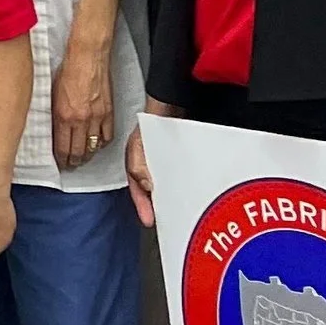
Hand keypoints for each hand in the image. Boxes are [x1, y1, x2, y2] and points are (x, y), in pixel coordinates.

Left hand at [50, 35, 115, 172]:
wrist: (87, 57)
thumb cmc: (68, 70)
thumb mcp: (53, 94)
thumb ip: (55, 115)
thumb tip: (56, 131)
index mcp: (64, 116)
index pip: (63, 148)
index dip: (62, 159)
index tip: (61, 163)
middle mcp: (81, 120)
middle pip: (78, 151)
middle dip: (74, 161)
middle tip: (71, 164)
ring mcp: (97, 118)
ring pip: (93, 146)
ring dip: (88, 155)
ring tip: (83, 157)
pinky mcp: (109, 112)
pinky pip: (108, 136)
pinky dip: (102, 143)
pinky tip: (98, 143)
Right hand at [125, 95, 174, 230]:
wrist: (171, 103)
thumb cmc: (152, 122)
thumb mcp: (139, 146)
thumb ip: (139, 167)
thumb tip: (148, 188)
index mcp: (136, 164)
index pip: (137, 190)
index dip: (142, 206)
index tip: (150, 221)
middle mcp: (150, 166)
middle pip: (152, 191)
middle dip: (156, 205)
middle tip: (166, 220)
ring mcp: (165, 163)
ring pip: (166, 184)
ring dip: (171, 196)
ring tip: (179, 209)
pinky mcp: (179, 159)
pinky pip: (179, 176)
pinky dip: (182, 184)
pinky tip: (190, 190)